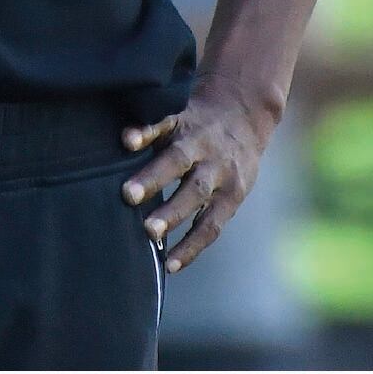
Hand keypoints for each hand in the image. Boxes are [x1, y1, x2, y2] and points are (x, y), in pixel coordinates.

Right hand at [119, 78, 275, 272]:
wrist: (244, 107)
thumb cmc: (232, 160)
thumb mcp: (235, 184)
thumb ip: (207, 208)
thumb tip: (172, 247)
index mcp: (232, 189)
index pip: (211, 224)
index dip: (191, 246)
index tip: (168, 266)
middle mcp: (217, 166)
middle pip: (196, 191)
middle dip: (172, 211)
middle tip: (148, 230)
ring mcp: (199, 141)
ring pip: (177, 159)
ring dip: (153, 177)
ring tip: (129, 194)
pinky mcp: (183, 118)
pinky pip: (164, 125)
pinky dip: (146, 133)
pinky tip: (128, 141)